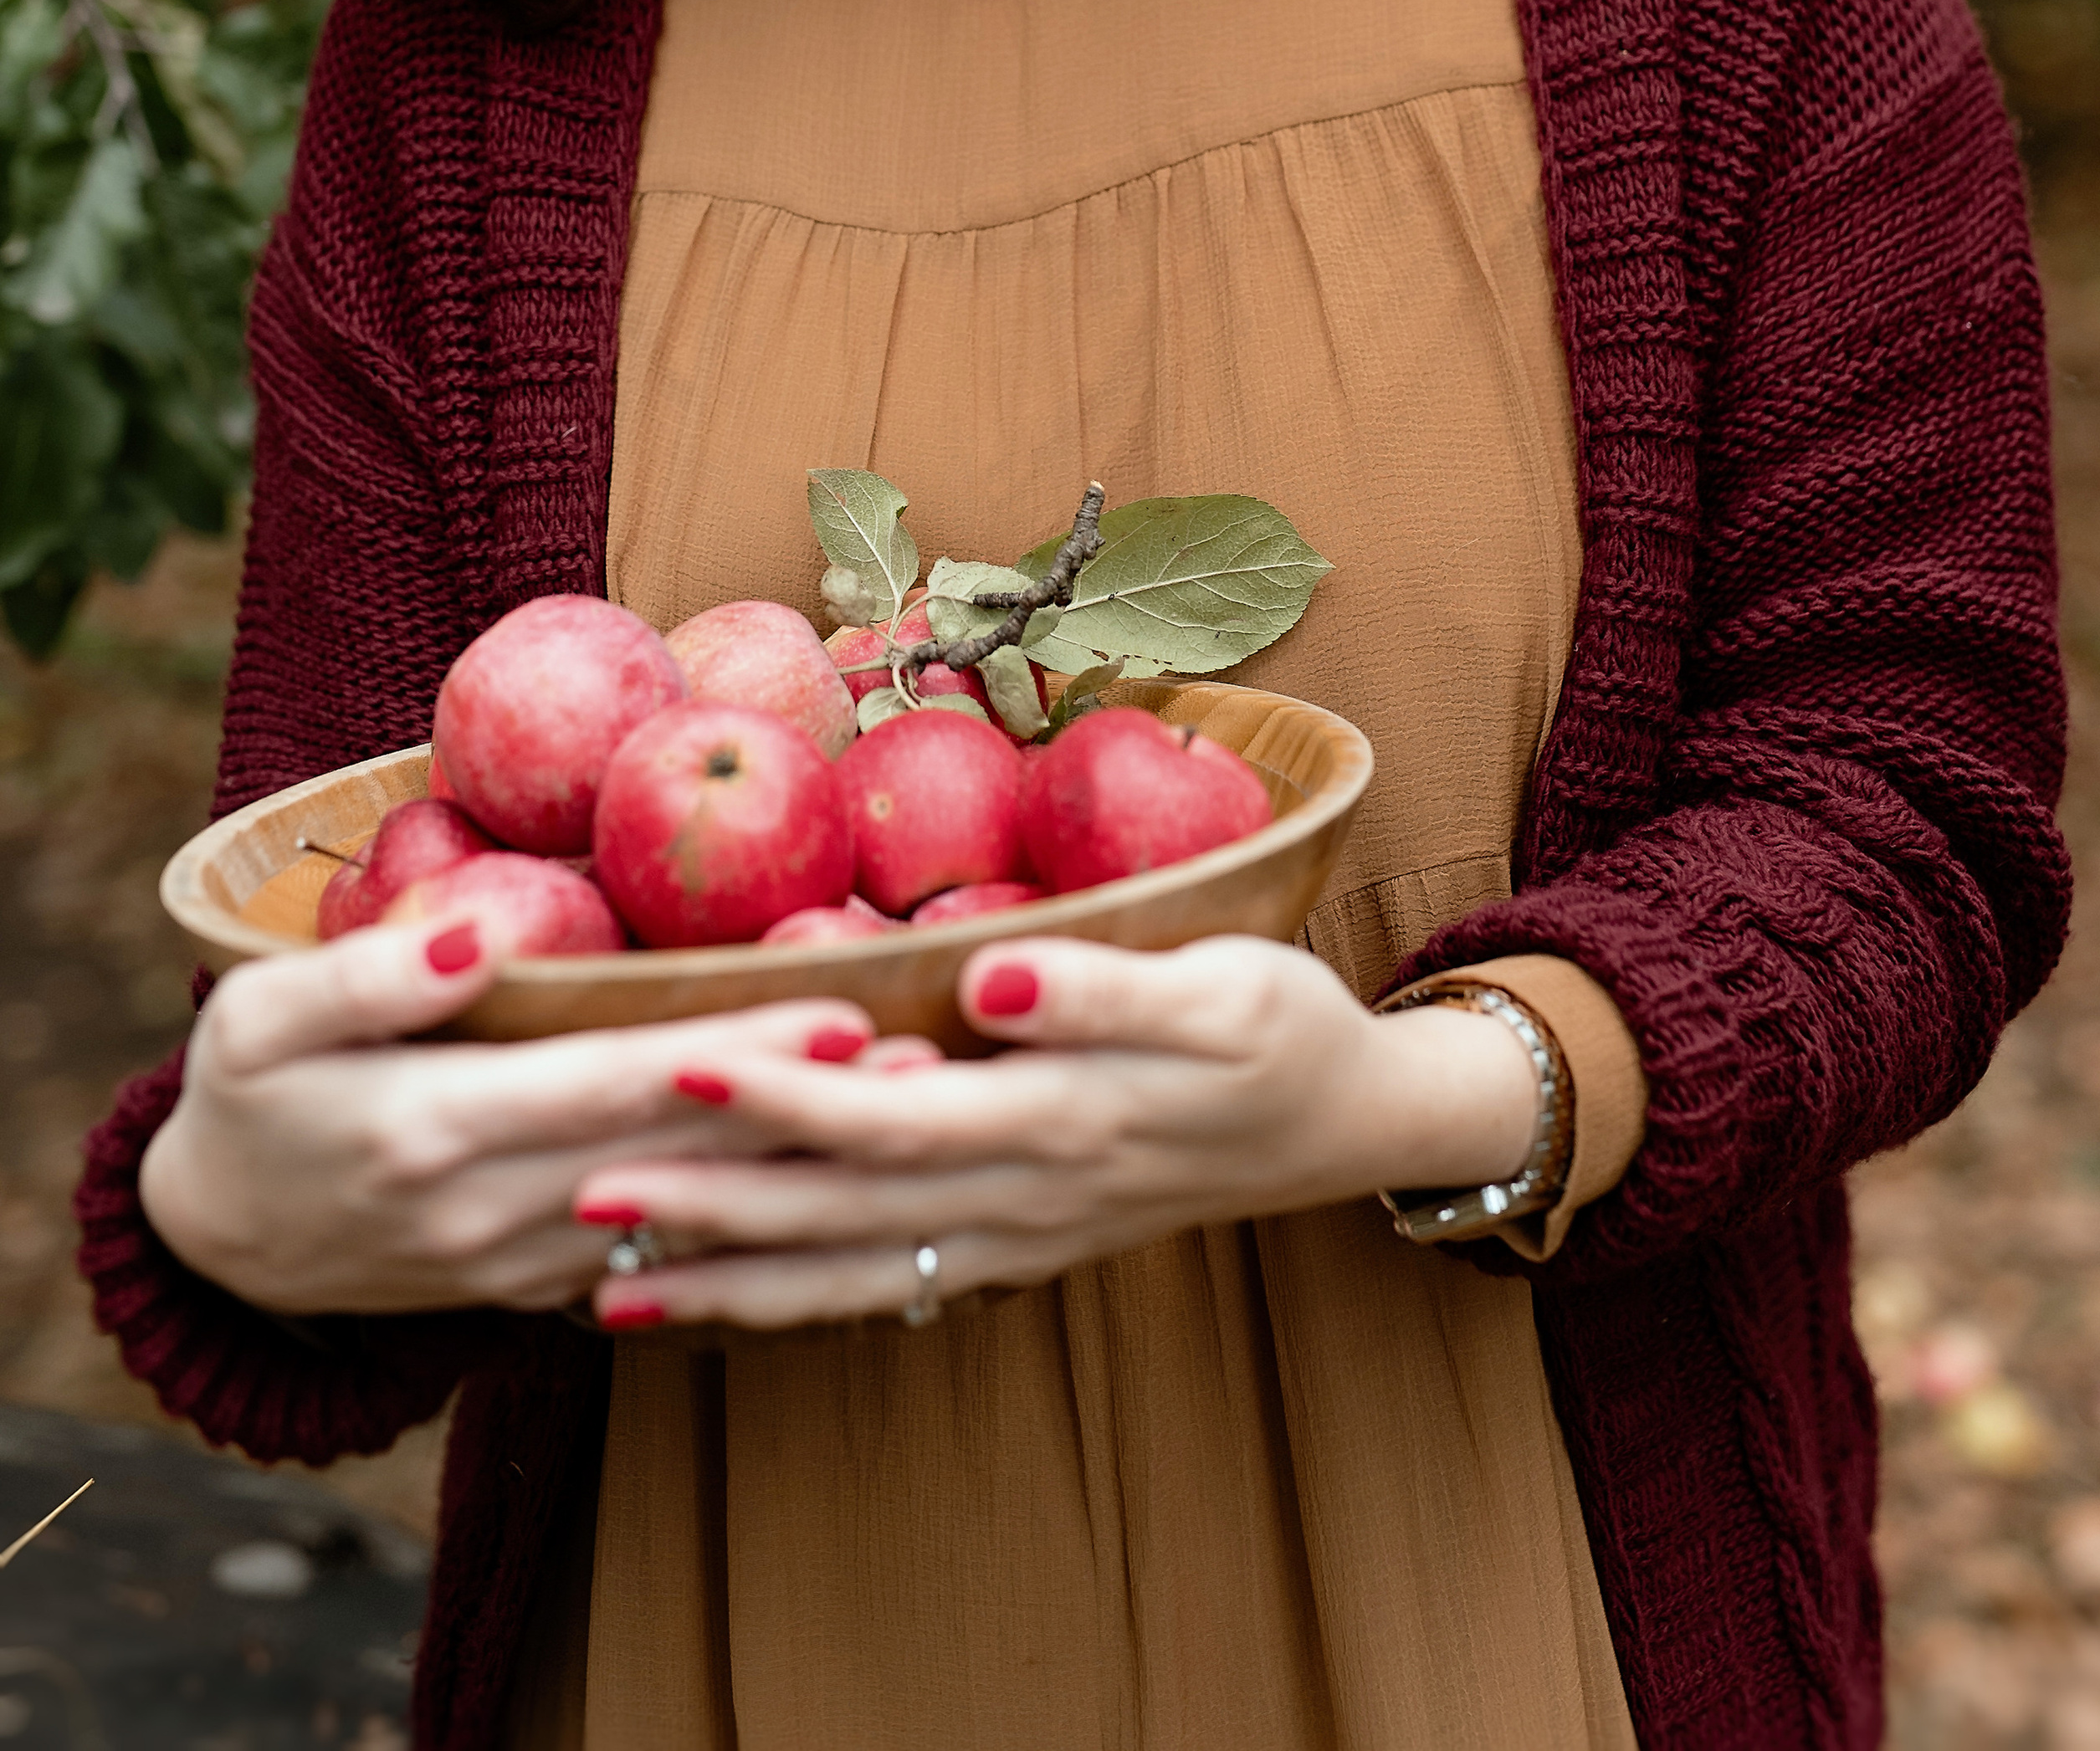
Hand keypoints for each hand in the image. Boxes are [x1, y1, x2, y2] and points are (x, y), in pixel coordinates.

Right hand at [139, 912, 922, 1319]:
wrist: (218, 1244)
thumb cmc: (244, 1094)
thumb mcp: (258, 1018)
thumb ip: (367, 977)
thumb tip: (479, 927)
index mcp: (435, 1128)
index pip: (616, 1087)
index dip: (732, 1056)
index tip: (840, 1014)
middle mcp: (494, 1211)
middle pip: (682, 1154)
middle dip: (808, 1112)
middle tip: (926, 1062)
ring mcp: (522, 1263)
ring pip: (690, 1214)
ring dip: (798, 1170)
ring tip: (913, 1114)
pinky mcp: (537, 1287)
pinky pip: (659, 1258)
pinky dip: (746, 1221)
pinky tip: (829, 1184)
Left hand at [566, 933, 1538, 1332]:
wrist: (1346, 1120)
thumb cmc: (1279, 1026)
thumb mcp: (1220, 988)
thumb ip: (1098, 989)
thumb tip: (987, 975)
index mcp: (1053, 1116)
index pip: (888, 1112)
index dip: (781, 1094)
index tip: (678, 1066)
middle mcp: (1017, 1192)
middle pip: (839, 1209)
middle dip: (709, 1206)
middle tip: (577, 1197)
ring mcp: (1013, 1234)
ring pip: (849, 1270)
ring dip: (728, 1278)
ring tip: (605, 1282)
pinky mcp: (1015, 1244)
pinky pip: (886, 1284)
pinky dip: (794, 1299)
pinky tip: (720, 1299)